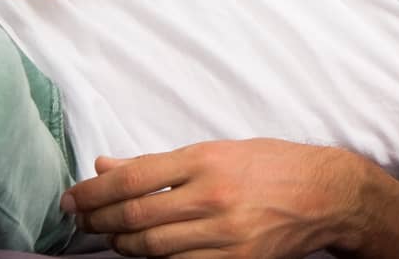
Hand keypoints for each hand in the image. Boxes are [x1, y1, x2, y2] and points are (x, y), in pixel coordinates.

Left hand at [63, 140, 362, 258]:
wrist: (325, 194)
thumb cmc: (273, 165)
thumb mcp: (218, 150)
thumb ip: (160, 162)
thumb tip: (107, 166)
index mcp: (206, 159)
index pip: (132, 177)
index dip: (93, 192)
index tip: (73, 198)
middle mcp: (212, 196)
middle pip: (135, 215)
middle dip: (98, 220)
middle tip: (80, 220)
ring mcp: (223, 233)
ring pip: (151, 246)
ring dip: (121, 243)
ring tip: (109, 235)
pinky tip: (144, 252)